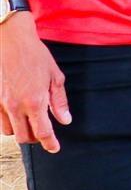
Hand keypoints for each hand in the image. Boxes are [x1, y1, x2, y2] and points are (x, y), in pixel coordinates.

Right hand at [0, 16, 69, 150]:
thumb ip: (59, 101)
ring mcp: (0, 104)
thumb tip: (64, 120)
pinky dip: (8, 122)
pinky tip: (16, 113)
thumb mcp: (55, 76)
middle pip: (24, 137)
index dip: (50, 143)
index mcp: (35, 101)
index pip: (43, 132)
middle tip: (44, 132)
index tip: (55, 148)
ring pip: (9, 131)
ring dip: (20, 130)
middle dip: (36, 138)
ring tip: (29, 121)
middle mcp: (15, 106)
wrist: (9, 40)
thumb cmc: (35, 55)